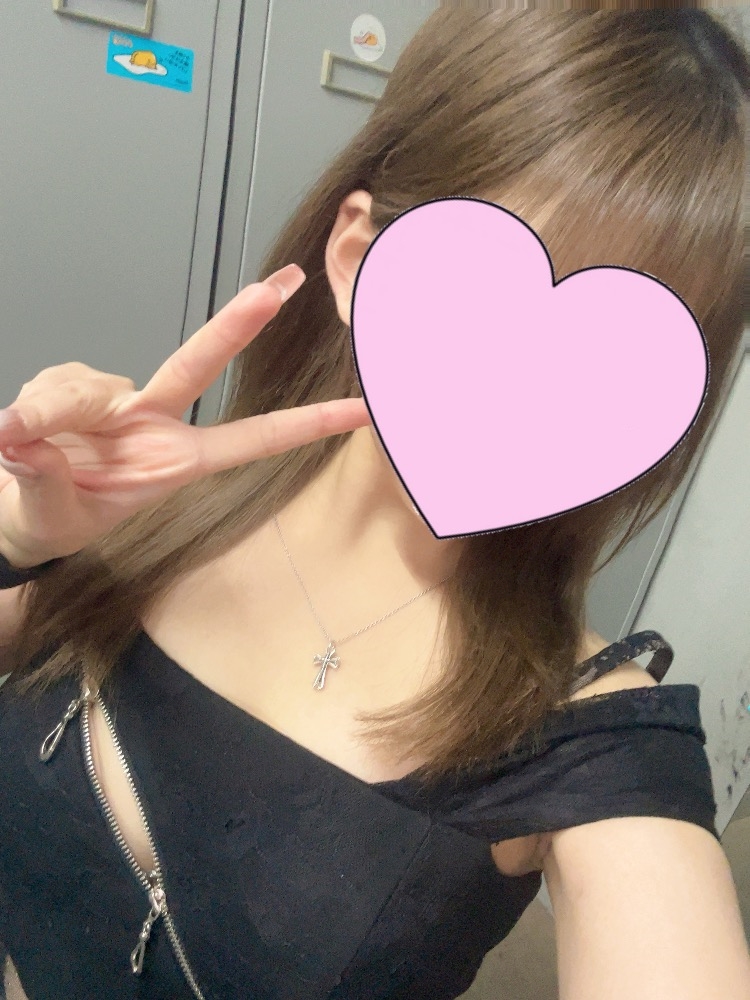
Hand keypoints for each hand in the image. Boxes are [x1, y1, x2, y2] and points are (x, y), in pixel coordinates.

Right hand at [0, 265, 369, 566]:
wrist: (22, 512)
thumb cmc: (59, 517)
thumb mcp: (59, 513)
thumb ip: (44, 476)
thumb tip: (17, 435)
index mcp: (174, 461)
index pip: (250, 439)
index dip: (306, 424)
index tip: (361, 411)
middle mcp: (153, 420)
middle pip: (200, 361)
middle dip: (242, 322)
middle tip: (284, 287)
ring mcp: (116, 400)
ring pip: (87, 386)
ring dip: (50, 411)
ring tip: (19, 444)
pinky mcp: (77, 386)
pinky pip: (57, 385)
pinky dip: (33, 408)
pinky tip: (18, 429)